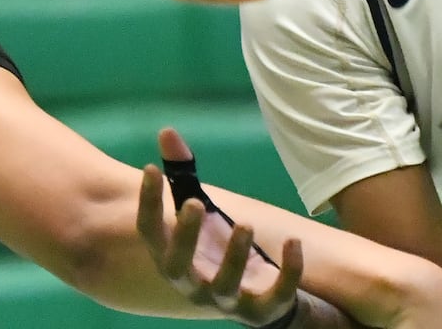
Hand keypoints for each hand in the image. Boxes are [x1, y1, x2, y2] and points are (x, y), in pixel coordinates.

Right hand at [138, 127, 303, 326]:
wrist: (258, 296)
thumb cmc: (218, 247)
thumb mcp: (201, 210)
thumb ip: (184, 174)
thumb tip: (166, 130)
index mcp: (172, 257)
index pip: (148, 233)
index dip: (147, 202)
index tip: (151, 167)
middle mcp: (192, 284)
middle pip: (176, 267)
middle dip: (184, 237)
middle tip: (194, 203)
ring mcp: (226, 301)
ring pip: (223, 288)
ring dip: (234, 255)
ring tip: (246, 223)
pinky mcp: (261, 311)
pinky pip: (274, 298)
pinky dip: (287, 272)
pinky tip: (295, 242)